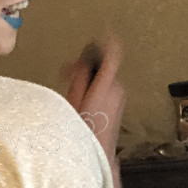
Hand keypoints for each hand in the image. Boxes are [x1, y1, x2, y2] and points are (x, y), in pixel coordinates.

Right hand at [64, 35, 125, 159]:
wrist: (98, 155)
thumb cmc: (83, 132)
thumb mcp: (73, 103)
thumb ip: (79, 79)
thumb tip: (82, 62)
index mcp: (105, 86)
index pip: (113, 55)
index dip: (108, 41)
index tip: (103, 31)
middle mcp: (117, 89)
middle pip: (104, 66)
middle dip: (86, 66)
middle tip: (66, 74)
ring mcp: (120, 97)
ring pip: (104, 77)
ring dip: (89, 78)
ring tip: (71, 90)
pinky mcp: (119, 104)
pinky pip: (106, 88)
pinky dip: (95, 87)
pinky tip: (82, 99)